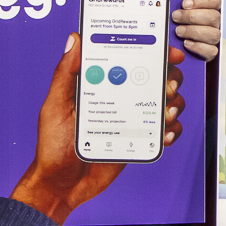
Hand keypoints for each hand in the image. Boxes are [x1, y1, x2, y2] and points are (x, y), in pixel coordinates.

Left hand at [10, 36, 186, 223]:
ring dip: (173, 103)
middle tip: (167, 86)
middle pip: (154, 78)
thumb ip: (65, 74)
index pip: (129, 59)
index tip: (168, 51)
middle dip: (170, 77)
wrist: (61, 184)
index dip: (152, 51)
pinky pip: (162, 130)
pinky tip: (164, 133)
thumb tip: (74, 40)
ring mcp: (130, 118)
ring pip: (164, 102)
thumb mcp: (55, 106)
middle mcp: (118, 98)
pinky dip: (171, 129)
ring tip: (165, 112)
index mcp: (100, 84)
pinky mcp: (137, 139)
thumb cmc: (52, 145)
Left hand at [171, 0, 221, 60]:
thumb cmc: (180, 23)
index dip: (201, 0)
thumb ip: (180, 7)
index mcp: (211, 7)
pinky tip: (186, 43)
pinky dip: (198, 47)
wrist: (179, 46)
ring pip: (213, 34)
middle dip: (191, 16)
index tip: (184, 4)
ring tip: (179, 31)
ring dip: (193, 31)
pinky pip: (211, 50)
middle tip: (176, 17)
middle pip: (213, 16)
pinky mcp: (212, 51)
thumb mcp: (180, 12)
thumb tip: (175, 6)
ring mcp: (215, 37)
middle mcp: (216, 22)